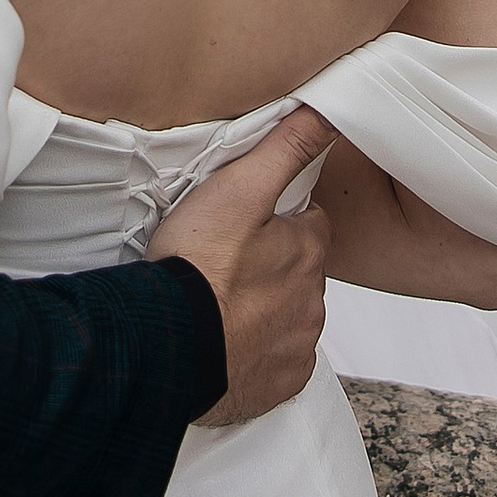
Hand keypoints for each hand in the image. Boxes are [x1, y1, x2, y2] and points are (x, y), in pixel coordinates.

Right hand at [149, 106, 335, 425]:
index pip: (310, 224)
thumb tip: (328, 111)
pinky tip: (226, 340)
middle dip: (273, 266)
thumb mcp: (238, 189)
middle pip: (300, 272)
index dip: (280, 221)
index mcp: (308, 252)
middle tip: (225, 263)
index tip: (246, 225)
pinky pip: (277, 361)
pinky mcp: (280, 384)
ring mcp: (298, 346)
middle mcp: (315, 301)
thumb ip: (286, 147)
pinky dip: (257, 351)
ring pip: (290, 316)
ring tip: (218, 301)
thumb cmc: (197, 266)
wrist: (168, 347)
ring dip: (264, 308)